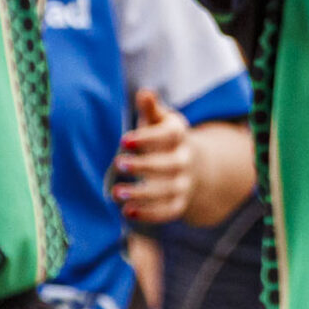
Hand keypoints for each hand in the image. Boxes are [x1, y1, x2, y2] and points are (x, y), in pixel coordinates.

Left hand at [111, 89, 193, 224]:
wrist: (192, 166)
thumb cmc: (164, 139)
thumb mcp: (160, 121)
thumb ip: (151, 110)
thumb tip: (144, 93)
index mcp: (179, 136)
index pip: (169, 135)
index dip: (147, 138)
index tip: (123, 140)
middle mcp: (184, 160)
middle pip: (170, 165)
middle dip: (144, 166)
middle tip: (118, 164)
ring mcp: (183, 183)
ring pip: (167, 191)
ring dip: (142, 194)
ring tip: (116, 193)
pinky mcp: (179, 203)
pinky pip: (168, 211)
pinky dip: (150, 214)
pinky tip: (127, 212)